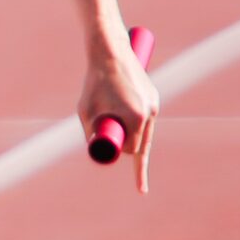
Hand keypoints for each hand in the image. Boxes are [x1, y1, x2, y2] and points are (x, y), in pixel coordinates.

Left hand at [80, 35, 158, 192]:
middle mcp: (150, 111)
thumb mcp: (85, 111)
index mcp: (136, 118)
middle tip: (119, 150)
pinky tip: (129, 118)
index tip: (141, 188)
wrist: (109, 51)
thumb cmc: (94, 82)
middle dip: (130, 149)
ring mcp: (154, 102)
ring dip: (134, 135)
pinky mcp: (153, 95)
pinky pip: (146, 116)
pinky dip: (138, 121)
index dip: (132, 165)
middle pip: (143, 143)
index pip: (134, 151)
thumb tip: (96, 150)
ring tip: (120, 124)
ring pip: (146, 130)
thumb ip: (90, 133)